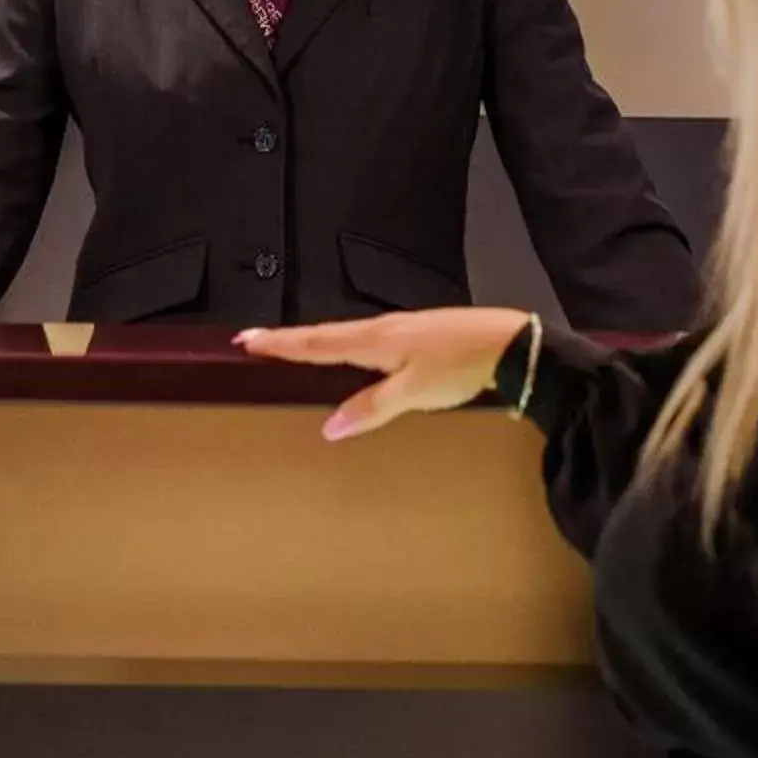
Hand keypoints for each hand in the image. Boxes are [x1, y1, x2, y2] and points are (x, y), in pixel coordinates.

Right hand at [237, 307, 533, 440]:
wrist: (510, 343)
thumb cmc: (461, 365)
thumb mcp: (414, 393)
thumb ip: (371, 408)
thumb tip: (329, 427)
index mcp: (374, 341)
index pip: (316, 344)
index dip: (281, 344)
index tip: (247, 340)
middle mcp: (382, 330)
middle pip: (325, 335)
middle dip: (289, 340)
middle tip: (255, 340)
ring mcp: (401, 330)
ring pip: (346, 337)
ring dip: (315, 341)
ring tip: (292, 346)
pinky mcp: (417, 336)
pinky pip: (367, 340)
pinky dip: (344, 344)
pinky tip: (350, 353)